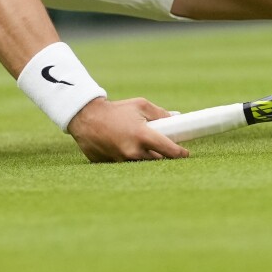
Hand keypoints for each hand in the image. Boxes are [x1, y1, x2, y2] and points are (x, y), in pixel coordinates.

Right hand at [66, 97, 190, 162]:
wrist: (86, 118)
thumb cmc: (116, 110)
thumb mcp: (140, 105)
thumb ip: (161, 114)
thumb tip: (177, 119)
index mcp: (143, 135)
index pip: (170, 150)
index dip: (181, 153)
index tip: (185, 153)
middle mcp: (133, 151)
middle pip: (158, 160)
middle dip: (163, 155)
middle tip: (163, 147)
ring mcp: (122, 161)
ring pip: (143, 164)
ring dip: (146, 157)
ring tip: (141, 144)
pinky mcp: (112, 165)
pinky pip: (128, 165)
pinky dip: (130, 158)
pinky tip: (124, 147)